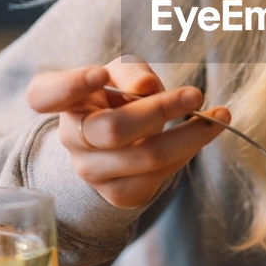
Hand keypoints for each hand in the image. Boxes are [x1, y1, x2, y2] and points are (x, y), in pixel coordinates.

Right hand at [25, 56, 228, 208]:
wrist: (117, 143)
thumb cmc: (116, 96)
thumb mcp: (120, 73)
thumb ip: (131, 72)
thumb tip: (146, 87)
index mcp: (62, 101)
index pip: (45, 95)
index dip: (71, 86)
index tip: (99, 73)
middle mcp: (70, 138)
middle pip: (114, 130)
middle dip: (160, 110)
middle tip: (195, 93)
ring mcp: (91, 171)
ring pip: (146, 157)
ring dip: (190, 136)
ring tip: (221, 116)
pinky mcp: (118, 194)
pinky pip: (160, 175)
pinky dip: (189, 151)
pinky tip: (205, 132)